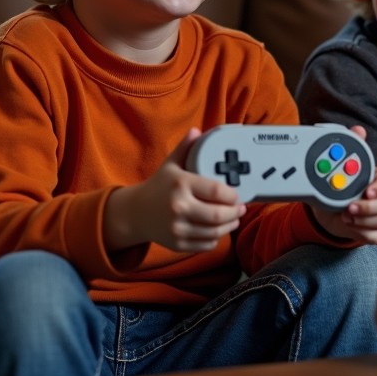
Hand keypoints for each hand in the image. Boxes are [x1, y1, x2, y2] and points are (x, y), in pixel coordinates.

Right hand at [103, 128, 246, 252]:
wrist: (135, 213)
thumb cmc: (158, 186)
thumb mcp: (170, 164)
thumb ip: (185, 148)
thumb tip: (197, 131)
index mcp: (180, 184)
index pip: (216, 191)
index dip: (232, 195)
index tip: (237, 194)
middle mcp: (178, 207)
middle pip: (218, 215)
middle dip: (235, 213)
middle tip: (241, 208)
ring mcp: (177, 228)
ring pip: (214, 232)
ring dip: (229, 226)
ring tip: (234, 219)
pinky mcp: (177, 244)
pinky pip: (206, 244)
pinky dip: (216, 238)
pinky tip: (218, 230)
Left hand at [309, 126, 376, 242]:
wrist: (329, 210)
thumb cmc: (340, 187)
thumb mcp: (341, 167)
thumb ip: (352, 146)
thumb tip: (358, 130)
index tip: (367, 191)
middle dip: (371, 207)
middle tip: (349, 207)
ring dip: (365, 221)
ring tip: (346, 217)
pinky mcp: (376, 230)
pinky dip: (364, 233)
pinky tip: (351, 227)